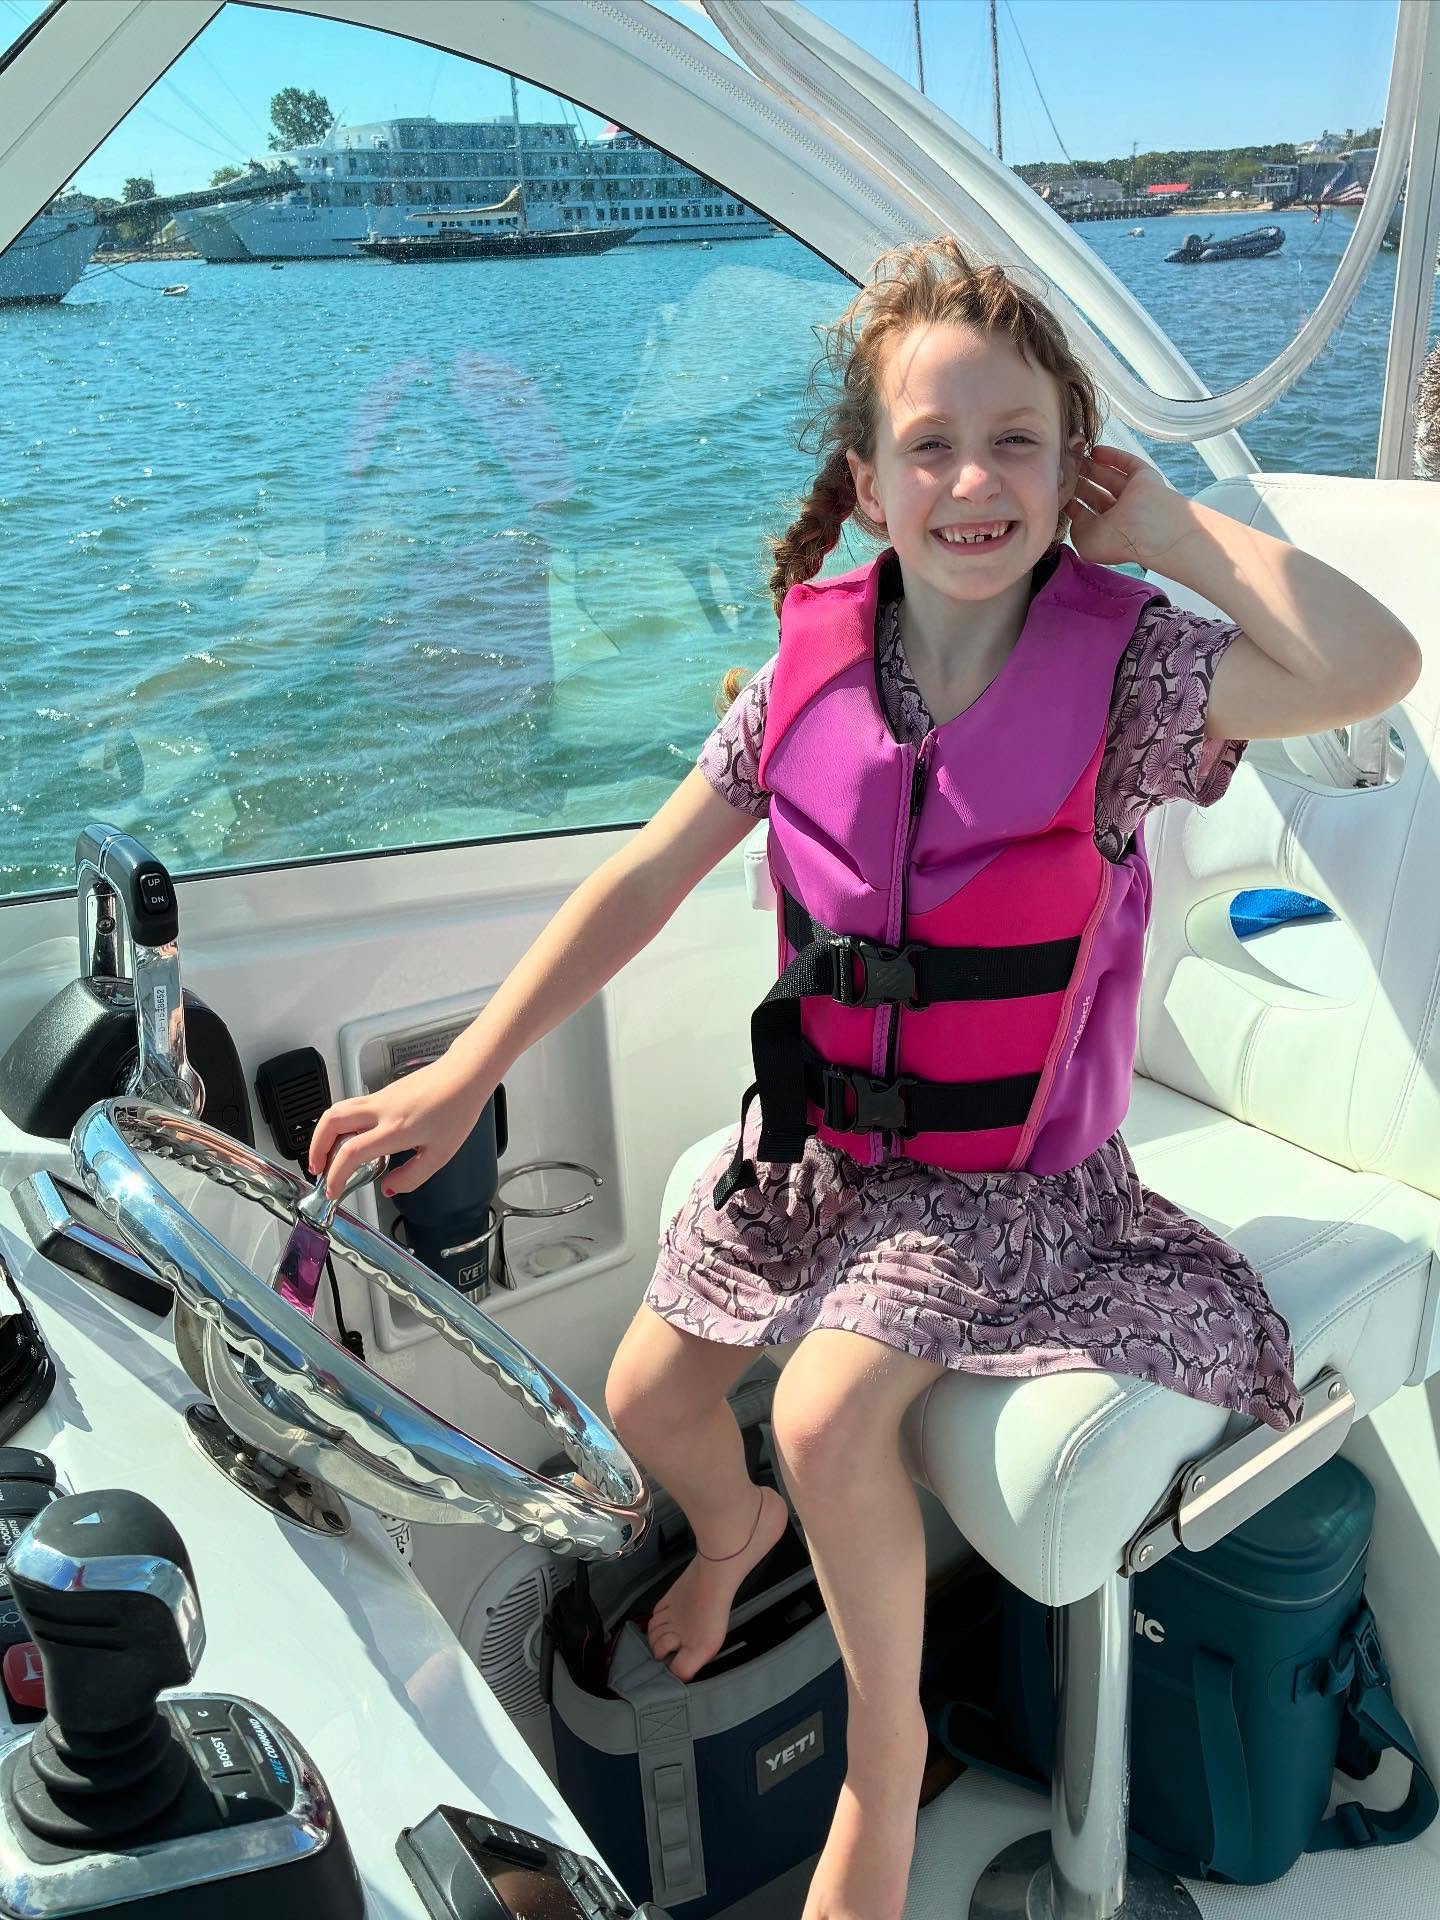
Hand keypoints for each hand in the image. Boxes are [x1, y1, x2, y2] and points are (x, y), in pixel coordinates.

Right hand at [306, 1059, 487, 1201]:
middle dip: (315, 1148)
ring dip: (323, 1133)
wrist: (465, 1075)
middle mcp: (381, 1111)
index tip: (333, 1190)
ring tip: (326, 1154)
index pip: (351, 1152)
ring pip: (337, 1110)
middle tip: (317, 1169)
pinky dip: (339, 1124)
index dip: (335, 1175)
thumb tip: (389, 1188)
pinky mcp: (382, 1092)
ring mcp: (379, 1098)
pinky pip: (350, 1107)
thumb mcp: (440, 1154)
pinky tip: (350, 1138)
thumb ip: (412, 1176)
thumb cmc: (457, 1109)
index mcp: (395, 1129)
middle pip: (331, 1123)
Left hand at [1065, 445, 1194, 571]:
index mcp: (1106, 531)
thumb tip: (1075, 510)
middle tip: (1062, 470)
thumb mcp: (1084, 540)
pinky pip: (1126, 463)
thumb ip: (1075, 526)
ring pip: (1109, 477)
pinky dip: (1111, 456)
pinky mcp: (1144, 477)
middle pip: (1095, 493)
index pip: (1085, 513)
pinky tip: (1095, 450)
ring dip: (1092, 468)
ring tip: (1074, 457)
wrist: (1147, 527)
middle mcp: (1120, 513)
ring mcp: (1133, 494)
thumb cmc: (1116, 540)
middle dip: (1079, 482)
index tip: (1056, 489)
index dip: (1070, 501)